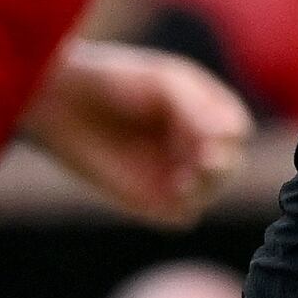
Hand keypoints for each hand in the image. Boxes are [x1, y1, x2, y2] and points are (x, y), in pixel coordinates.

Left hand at [18, 41, 251, 222]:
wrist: (62, 101)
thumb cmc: (114, 81)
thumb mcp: (166, 83)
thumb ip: (200, 110)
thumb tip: (228, 141)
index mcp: (203, 113)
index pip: (236, 132)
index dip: (229, 135)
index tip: (211, 134)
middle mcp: (192, 145)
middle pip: (229, 165)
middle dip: (221, 164)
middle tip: (204, 161)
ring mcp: (172, 175)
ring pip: (210, 192)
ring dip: (205, 186)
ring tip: (184, 176)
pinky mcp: (150, 202)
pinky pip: (182, 217)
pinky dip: (184, 206)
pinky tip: (173, 190)